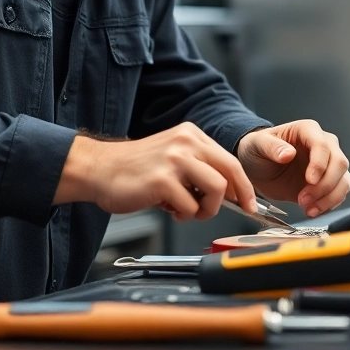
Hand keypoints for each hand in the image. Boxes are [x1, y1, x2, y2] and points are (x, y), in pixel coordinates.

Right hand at [54, 124, 256, 221]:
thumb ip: (199, 168)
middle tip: (239, 210)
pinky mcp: (163, 180)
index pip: (230, 159)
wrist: (99, 169)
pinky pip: (190, 206)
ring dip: (207, 208)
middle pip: (230, 171)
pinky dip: (183, 214)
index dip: (244, 184)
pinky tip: (168, 208)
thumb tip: (229, 192)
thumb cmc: (135, 169)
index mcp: (190, 135)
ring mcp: (174, 160)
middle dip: (239, 196)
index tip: (250, 202)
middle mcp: (186, 143)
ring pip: (216, 189)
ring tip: (188, 209)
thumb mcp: (172, 157)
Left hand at [236, 120, 349, 217]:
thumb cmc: (258, 150)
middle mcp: (324, 144)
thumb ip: (272, 147)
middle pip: (339, 163)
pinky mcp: (328, 183)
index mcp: (307, 130)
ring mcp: (328, 164)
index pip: (323, 145)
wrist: (258, 168)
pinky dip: (328, 205)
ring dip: (329, 198)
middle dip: (325, 185)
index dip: (319, 164)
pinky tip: (311, 210)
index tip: (310, 180)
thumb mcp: (258, 145)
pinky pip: (339, 194)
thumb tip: (288, 153)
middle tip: (303, 199)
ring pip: (344, 180)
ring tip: (307, 208)